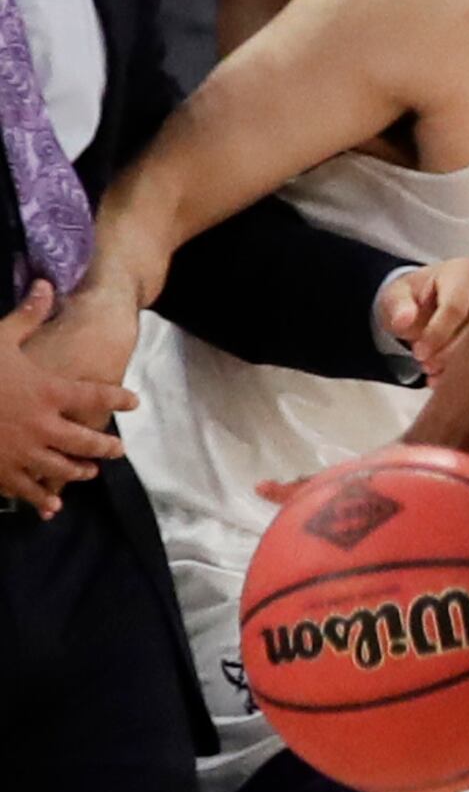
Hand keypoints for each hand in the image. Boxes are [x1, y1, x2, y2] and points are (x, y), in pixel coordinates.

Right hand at [0, 282, 132, 514]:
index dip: (118, 399)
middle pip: (86, 440)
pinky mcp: (2, 472)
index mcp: (48, 392)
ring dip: (78, 471)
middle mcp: (43, 426)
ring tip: (89, 473)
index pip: (96, 396)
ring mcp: (23, 452)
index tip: (133, 402)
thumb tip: (46, 284)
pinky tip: (50, 507)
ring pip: (62, 468)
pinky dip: (41, 499)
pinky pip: (27, 489)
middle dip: (105, 446)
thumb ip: (27, 316)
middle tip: (118, 449)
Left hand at [379, 259, 468, 380]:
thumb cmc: (412, 297)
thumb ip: (398, 306)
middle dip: (451, 353)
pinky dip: (468, 371)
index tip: (419, 352)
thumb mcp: (395, 296)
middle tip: (427, 366)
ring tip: (434, 373)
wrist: (423, 305)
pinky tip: (446, 377)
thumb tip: (404, 320)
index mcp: (459, 272)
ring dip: (461, 364)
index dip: (437, 334)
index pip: (455, 307)